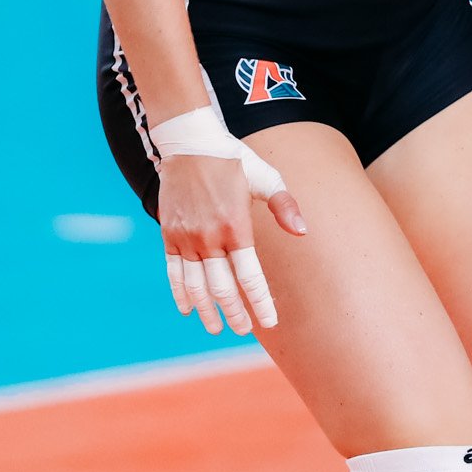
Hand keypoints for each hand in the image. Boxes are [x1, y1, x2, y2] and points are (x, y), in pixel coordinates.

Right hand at [152, 106, 307, 337]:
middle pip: (223, 288)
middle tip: (244, 330)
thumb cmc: (232, 159)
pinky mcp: (169, 234)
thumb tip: (302, 232)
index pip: (250, 277)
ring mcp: (186, 238)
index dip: (260, 303)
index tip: (270, 322)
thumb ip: (284, 206)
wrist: (189, 142)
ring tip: (216, 328)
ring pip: (196, 286)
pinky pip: (174, 272)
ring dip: (207, 311)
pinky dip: (181, 293)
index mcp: (236, 226)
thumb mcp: (264, 177)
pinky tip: (188, 308)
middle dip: (235, 313)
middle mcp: (209, 237)